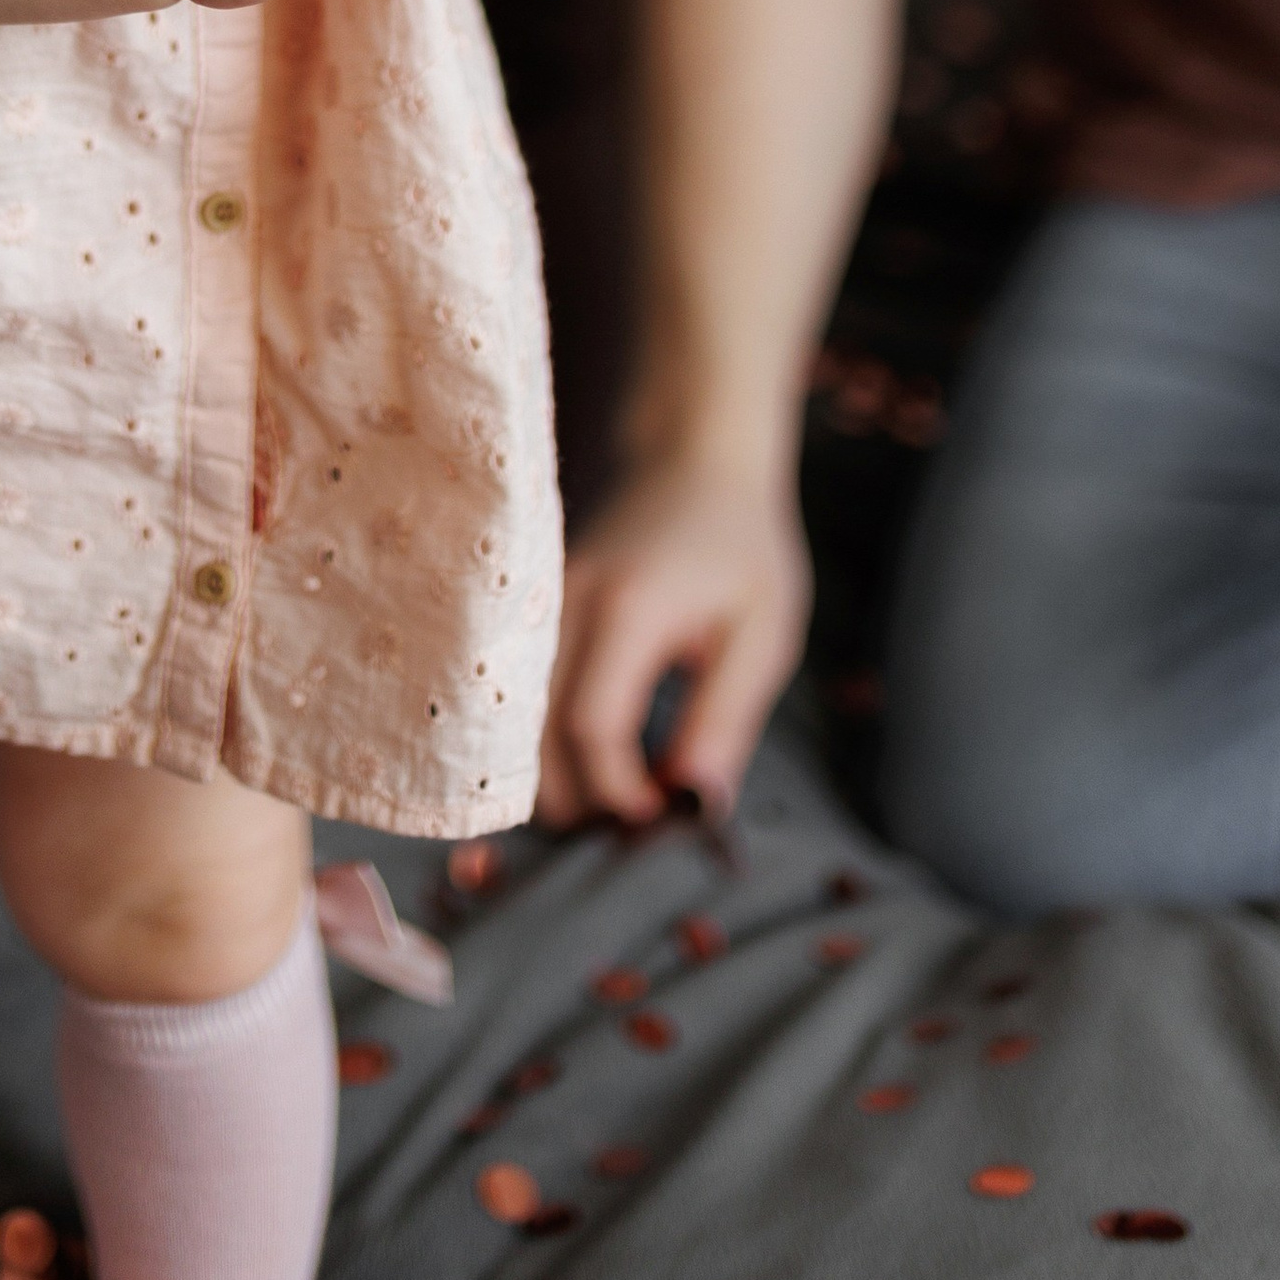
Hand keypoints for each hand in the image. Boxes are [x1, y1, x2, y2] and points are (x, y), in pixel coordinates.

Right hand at [537, 454, 808, 827]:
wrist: (692, 458)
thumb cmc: (738, 545)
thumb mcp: (760, 634)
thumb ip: (724, 720)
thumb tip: (694, 804)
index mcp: (624, 610)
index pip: (592, 728)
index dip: (618, 793)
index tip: (659, 819)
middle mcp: (563, 606)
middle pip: (535, 737)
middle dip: (580, 800)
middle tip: (639, 820)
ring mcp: (538, 607)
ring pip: (518, 723)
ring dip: (560, 776)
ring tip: (625, 793)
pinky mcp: (533, 613)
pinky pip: (523, 696)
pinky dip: (550, 741)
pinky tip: (603, 754)